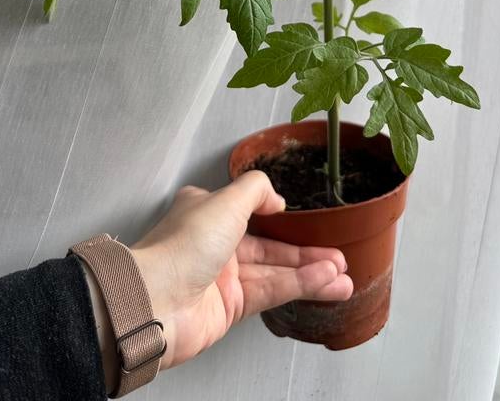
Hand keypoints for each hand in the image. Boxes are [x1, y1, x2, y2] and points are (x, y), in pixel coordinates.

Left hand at [130, 171, 352, 368]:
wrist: (156, 301)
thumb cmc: (180, 247)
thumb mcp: (225, 200)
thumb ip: (256, 190)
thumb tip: (276, 197)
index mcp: (207, 213)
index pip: (250, 212)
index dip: (281, 217)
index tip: (308, 221)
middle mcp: (214, 245)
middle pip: (270, 247)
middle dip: (306, 252)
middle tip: (338, 255)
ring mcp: (222, 279)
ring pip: (276, 272)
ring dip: (312, 273)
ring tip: (343, 275)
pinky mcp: (229, 309)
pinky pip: (273, 293)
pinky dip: (301, 287)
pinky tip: (326, 284)